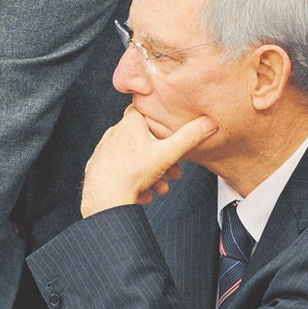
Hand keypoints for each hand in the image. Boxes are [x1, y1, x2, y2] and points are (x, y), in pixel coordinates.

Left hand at [81, 105, 216, 217]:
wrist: (103, 198)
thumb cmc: (133, 172)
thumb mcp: (168, 153)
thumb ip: (189, 138)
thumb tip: (209, 122)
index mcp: (130, 122)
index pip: (146, 110)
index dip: (160, 120)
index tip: (169, 131)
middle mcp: (114, 132)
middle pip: (144, 140)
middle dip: (162, 157)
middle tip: (173, 172)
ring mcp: (104, 150)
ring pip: (134, 158)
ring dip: (151, 173)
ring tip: (160, 188)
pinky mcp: (98, 167)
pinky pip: (121, 171)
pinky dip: (134, 182)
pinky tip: (142, 194)